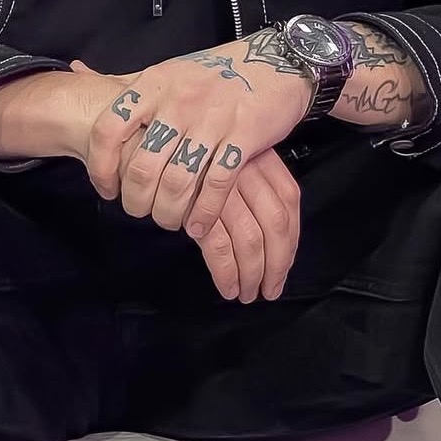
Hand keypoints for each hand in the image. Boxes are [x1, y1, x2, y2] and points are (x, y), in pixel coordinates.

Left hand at [69, 61, 301, 302]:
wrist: (274, 62)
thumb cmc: (212, 74)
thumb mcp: (166, 72)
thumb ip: (126, 83)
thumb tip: (77, 71)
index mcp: (154, 83)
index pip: (110, 128)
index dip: (101, 166)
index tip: (107, 187)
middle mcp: (179, 101)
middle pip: (143, 165)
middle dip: (137, 201)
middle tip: (139, 211)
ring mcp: (212, 118)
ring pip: (178, 181)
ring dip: (169, 213)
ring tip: (168, 221)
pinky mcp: (244, 136)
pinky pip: (217, 185)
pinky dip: (204, 213)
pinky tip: (197, 225)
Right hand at [190, 146, 301, 302]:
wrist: (149, 148)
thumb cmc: (188, 158)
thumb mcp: (227, 156)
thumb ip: (251, 181)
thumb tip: (272, 233)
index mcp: (256, 156)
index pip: (289, 197)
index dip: (291, 235)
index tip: (286, 259)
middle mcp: (243, 170)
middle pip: (275, 223)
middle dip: (277, 263)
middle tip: (271, 286)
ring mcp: (220, 189)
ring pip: (250, 240)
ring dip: (253, 274)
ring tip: (248, 292)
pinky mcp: (195, 207)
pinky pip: (219, 247)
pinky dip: (227, 273)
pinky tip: (228, 286)